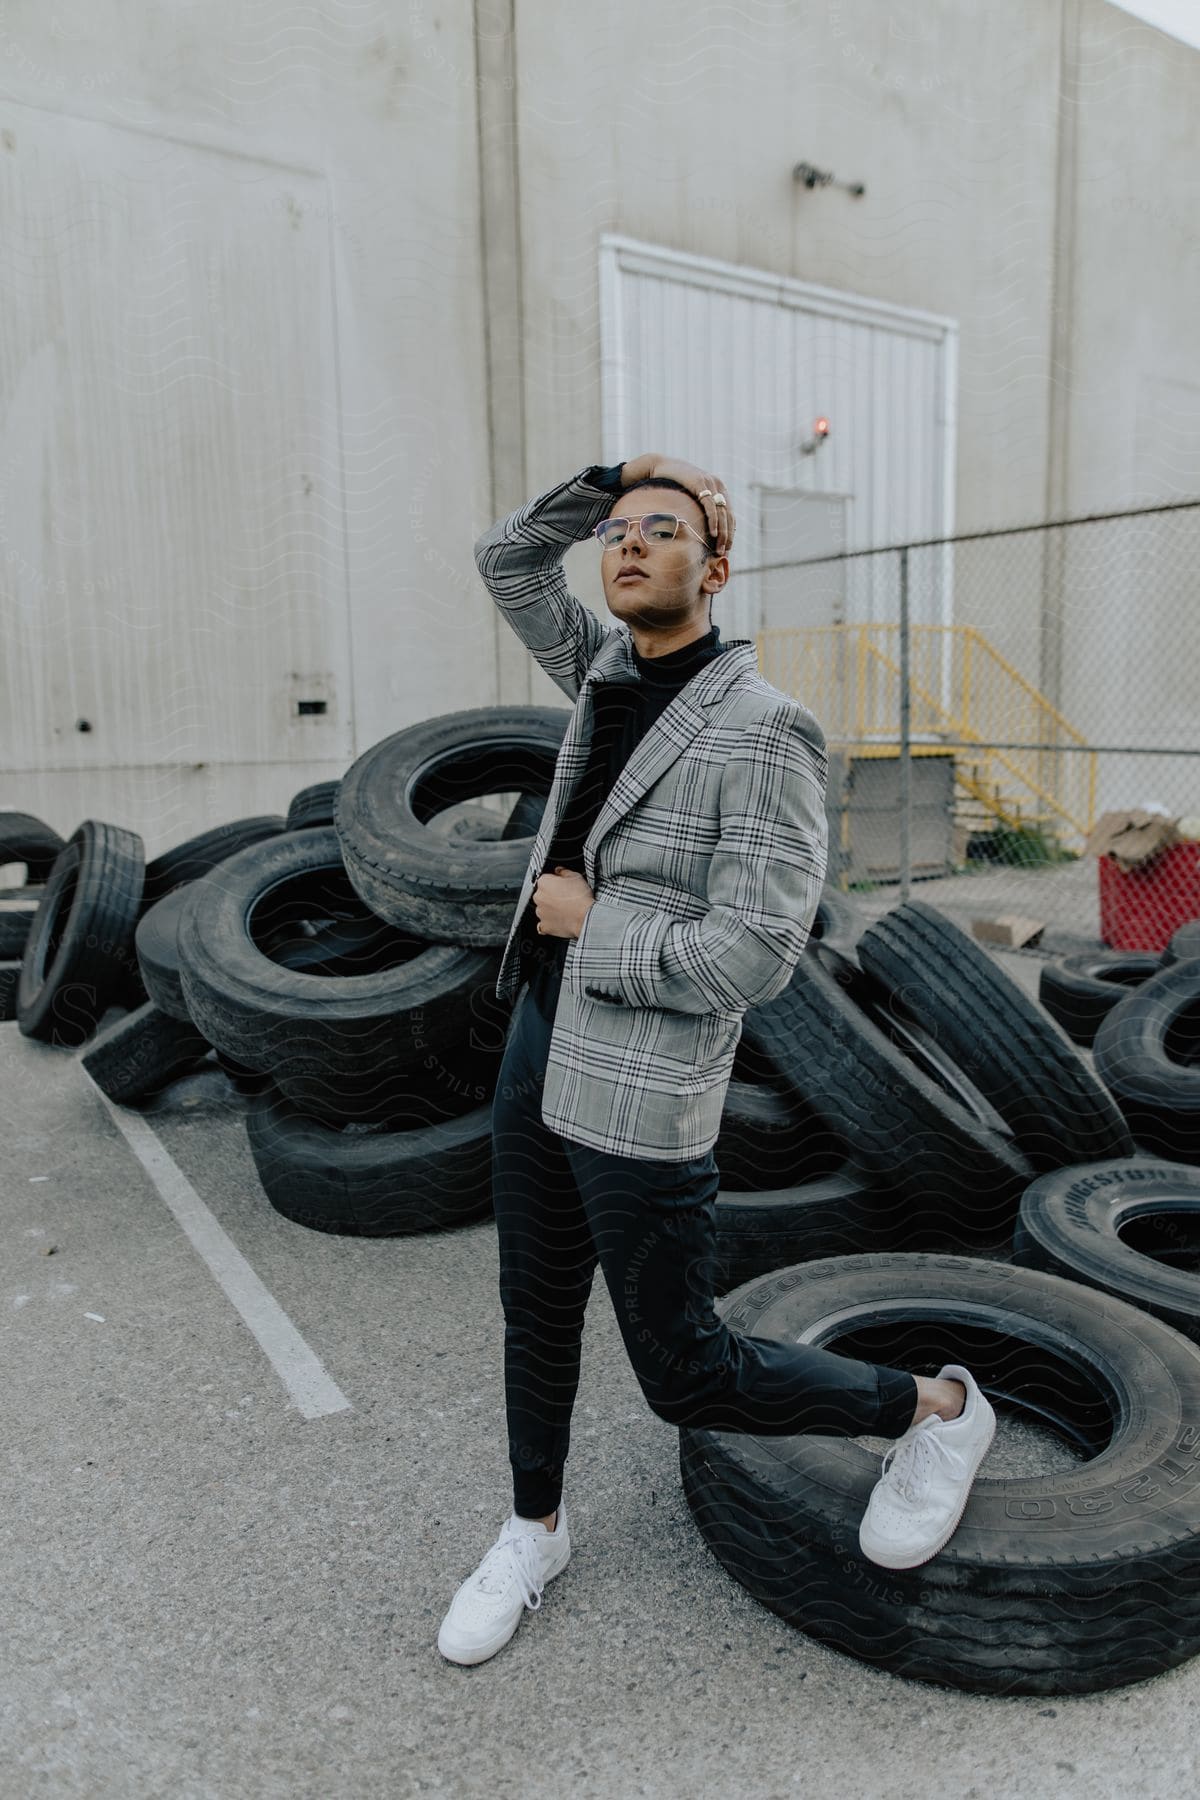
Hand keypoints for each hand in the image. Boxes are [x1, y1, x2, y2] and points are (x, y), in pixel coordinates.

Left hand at [533, 867, 594, 938]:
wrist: (586, 917)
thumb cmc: (581, 897)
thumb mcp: (576, 876)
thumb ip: (564, 872)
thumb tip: (560, 871)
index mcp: (544, 882)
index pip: (546, 879)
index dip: (556, 882)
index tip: (563, 885)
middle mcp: (539, 897)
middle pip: (543, 894)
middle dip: (552, 895)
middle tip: (566, 897)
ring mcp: (540, 912)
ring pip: (543, 909)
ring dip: (551, 909)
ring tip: (565, 909)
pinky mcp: (544, 926)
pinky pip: (543, 924)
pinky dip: (549, 923)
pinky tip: (559, 920)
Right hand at [619, 454, 734, 557]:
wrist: (660, 466)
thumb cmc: (673, 483)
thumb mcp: (690, 496)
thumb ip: (698, 507)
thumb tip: (699, 528)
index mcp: (719, 489)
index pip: (729, 515)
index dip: (729, 532)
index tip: (727, 548)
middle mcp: (718, 485)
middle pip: (729, 516)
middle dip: (728, 536)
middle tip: (724, 552)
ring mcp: (711, 483)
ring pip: (722, 513)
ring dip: (723, 533)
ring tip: (720, 548)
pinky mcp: (701, 483)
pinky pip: (710, 506)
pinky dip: (713, 521)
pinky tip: (714, 534)